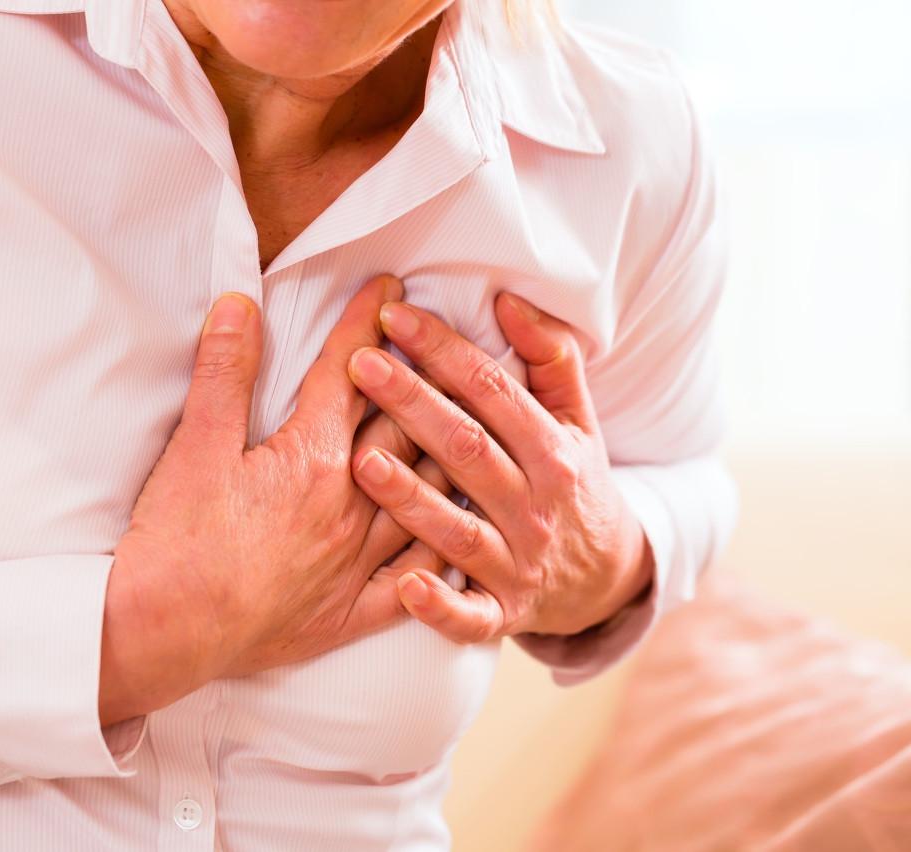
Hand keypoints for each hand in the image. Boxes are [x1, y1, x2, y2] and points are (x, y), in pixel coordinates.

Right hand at [99, 275, 447, 724]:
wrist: (165, 632)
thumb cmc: (176, 539)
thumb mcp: (194, 445)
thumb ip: (224, 372)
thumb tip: (241, 305)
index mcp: (311, 459)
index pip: (347, 375)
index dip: (367, 325)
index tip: (390, 288)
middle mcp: (349, 506)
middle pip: (402, 430)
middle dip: (424, 379)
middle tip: (446, 343)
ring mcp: (356, 562)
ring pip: (424, 498)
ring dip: (448, 457)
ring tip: (475, 425)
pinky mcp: (351, 613)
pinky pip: (416, 580)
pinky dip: (444, 553)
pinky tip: (464, 534)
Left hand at [344, 289, 652, 643]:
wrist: (608, 581)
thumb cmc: (575, 484)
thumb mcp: (579, 420)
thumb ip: (551, 359)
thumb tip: (510, 299)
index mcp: (552, 450)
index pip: (492, 391)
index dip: (443, 351)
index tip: (393, 316)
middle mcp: (536, 505)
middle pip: (468, 449)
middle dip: (412, 404)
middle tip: (360, 364)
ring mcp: (519, 562)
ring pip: (460, 528)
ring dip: (412, 497)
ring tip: (360, 461)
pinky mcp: (505, 613)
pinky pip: (472, 615)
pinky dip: (441, 605)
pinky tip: (406, 585)